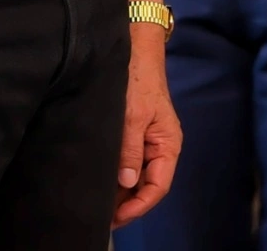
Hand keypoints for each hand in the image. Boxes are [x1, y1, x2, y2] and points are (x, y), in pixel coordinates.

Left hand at [113, 23, 181, 226]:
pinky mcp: (133, 132)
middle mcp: (159, 147)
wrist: (134, 48)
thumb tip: (127, 181)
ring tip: (99, 203)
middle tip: (102, 215)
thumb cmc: (138, 79)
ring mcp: (147, 140)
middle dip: (127, 202)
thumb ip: (130, 149)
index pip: (157, 187)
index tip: (118, 217)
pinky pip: (128, 159)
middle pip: (146, 184)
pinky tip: (101, 179)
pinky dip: (116, 172)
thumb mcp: (133, 115)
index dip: (138, 205)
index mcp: (167, 145)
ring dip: (120, 189)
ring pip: (135, 174)